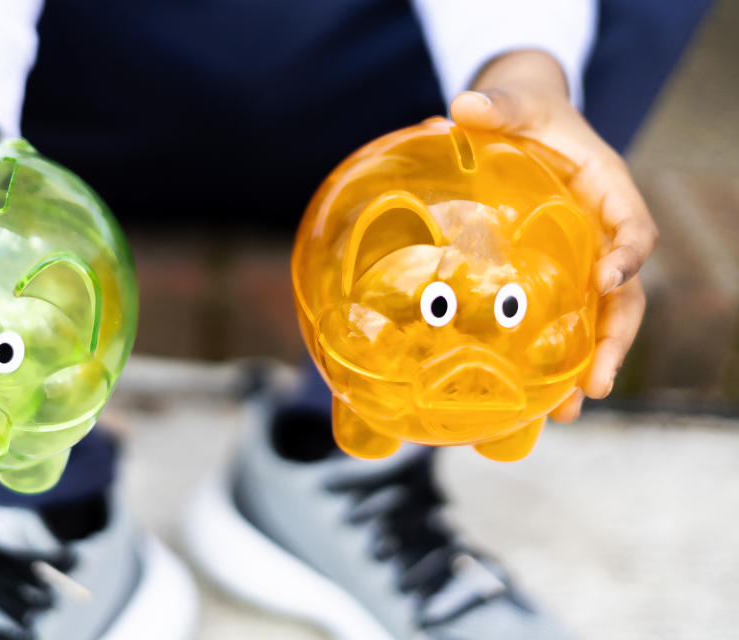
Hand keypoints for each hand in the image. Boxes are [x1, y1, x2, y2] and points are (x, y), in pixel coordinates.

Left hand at [449, 50, 656, 421]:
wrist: (524, 126)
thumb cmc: (528, 113)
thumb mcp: (517, 103)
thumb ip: (497, 105)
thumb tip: (460, 107)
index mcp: (607, 193)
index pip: (634, 230)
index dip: (628, 256)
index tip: (609, 279)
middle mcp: (602, 236)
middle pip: (625, 295)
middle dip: (616, 340)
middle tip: (596, 383)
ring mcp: (581, 263)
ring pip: (598, 321)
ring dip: (588, 366)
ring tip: (568, 413)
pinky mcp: (556, 279)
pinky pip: (563, 323)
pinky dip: (553, 362)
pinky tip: (534, 402)